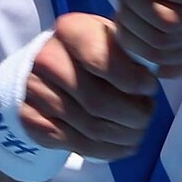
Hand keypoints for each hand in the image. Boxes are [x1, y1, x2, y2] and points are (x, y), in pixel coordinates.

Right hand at [20, 12, 158, 160]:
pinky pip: (77, 145)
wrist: (45, 70)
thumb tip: (147, 82)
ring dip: (124, 136)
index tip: (149, 88)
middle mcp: (47, 59)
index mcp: (71, 30)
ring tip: (138, 130)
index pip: (101, 61)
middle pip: (98, 102)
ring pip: (91, 128)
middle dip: (134, 115)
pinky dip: (108, 150)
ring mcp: (35, 92)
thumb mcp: (108, 39)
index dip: (132, 80)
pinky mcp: (33, 121)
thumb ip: (127, 54)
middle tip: (147, 114)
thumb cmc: (89, 52)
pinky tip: (121, 143)